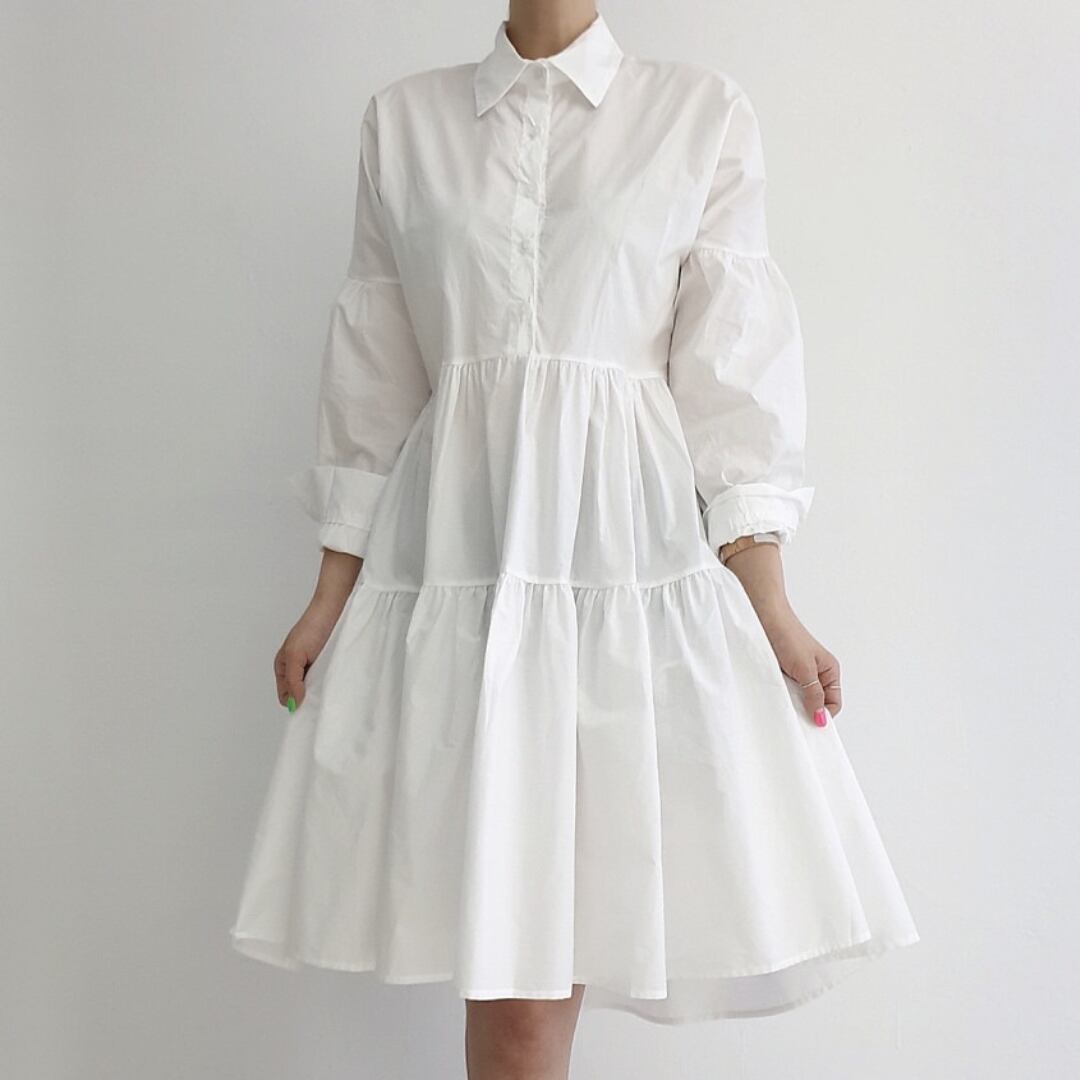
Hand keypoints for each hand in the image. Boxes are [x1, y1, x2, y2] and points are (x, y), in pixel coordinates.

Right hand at [273, 602, 339, 711]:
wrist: (334, 609)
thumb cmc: (312, 626)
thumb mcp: (296, 654)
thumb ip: (293, 680)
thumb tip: (294, 703)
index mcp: (283, 666)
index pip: (285, 696)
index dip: (294, 703)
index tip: (307, 708)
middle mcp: (296, 668)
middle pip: (299, 694)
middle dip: (308, 698)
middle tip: (319, 700)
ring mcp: (312, 666)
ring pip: (313, 688)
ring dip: (320, 691)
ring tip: (327, 688)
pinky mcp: (327, 662)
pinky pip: (326, 680)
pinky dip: (329, 683)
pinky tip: (335, 681)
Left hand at [756, 602, 842, 724]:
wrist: (764, 615)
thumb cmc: (787, 635)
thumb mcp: (805, 670)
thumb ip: (814, 695)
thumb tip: (821, 719)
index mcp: (829, 670)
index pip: (833, 703)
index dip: (824, 715)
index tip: (809, 724)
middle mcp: (817, 672)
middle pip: (817, 702)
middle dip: (807, 710)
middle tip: (794, 716)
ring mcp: (799, 672)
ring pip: (800, 697)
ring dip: (792, 702)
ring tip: (783, 702)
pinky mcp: (783, 670)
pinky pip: (786, 689)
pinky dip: (781, 694)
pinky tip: (774, 694)